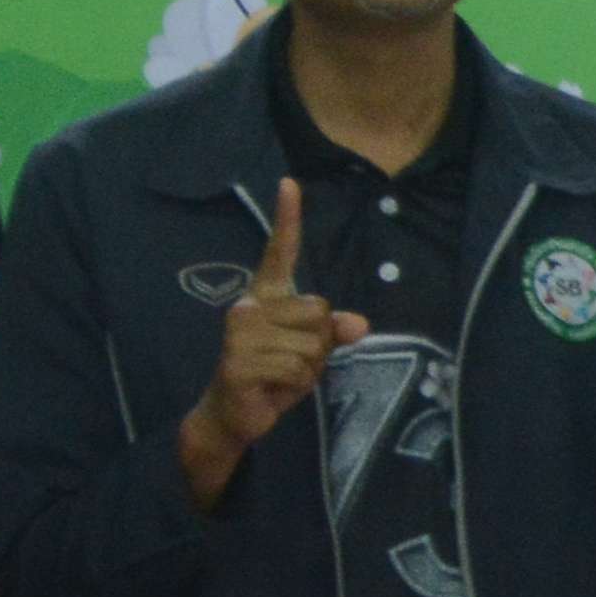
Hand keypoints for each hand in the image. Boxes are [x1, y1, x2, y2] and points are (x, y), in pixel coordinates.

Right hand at [175, 177, 366, 509]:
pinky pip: (297, 369)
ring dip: (307, 369)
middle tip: (291, 360)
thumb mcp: (311, 351)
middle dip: (319, 344)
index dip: (287, 218)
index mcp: (267, 296)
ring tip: (280, 376)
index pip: (280, 252)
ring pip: (312, 345)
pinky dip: (295, 385)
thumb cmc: (274, 374)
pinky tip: (272, 389)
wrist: (236, 414)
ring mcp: (240, 332)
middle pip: (320, 312)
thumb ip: (333, 332)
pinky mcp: (237, 361)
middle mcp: (249, 306)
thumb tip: (359, 324)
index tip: (290, 183)